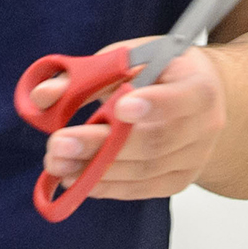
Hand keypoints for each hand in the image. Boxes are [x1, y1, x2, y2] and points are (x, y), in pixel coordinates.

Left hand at [33, 45, 228, 200]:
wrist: (199, 100)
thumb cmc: (160, 72)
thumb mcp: (130, 59)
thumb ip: (87, 74)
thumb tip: (43, 96)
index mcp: (200, 86)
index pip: (183, 98)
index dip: (154, 104)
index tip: (120, 108)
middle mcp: (205, 127)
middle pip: (154, 141)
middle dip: (102, 145)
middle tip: (59, 144)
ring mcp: (194, 159)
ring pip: (143, 171)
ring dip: (95, 170)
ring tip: (57, 164)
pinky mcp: (177, 182)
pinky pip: (140, 189)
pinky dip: (106, 185)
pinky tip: (77, 179)